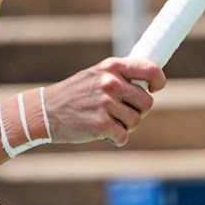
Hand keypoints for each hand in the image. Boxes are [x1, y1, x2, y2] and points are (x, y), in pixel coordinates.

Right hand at [43, 57, 165, 146]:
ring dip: (125, 125)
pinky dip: (116, 138)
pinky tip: (102, 132)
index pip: (150, 70)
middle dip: (138, 110)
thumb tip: (149, 83)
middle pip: (147, 102)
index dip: (158, 81)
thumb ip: (120, 76)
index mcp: (112, 67)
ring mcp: (106, 103)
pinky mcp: (101, 124)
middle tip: (121, 112)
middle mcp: (111, 83)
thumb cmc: (75, 95)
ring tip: (107, 120)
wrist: (46, 112)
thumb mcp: (96, 75)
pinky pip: (123, 136)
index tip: (154, 88)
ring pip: (136, 121)